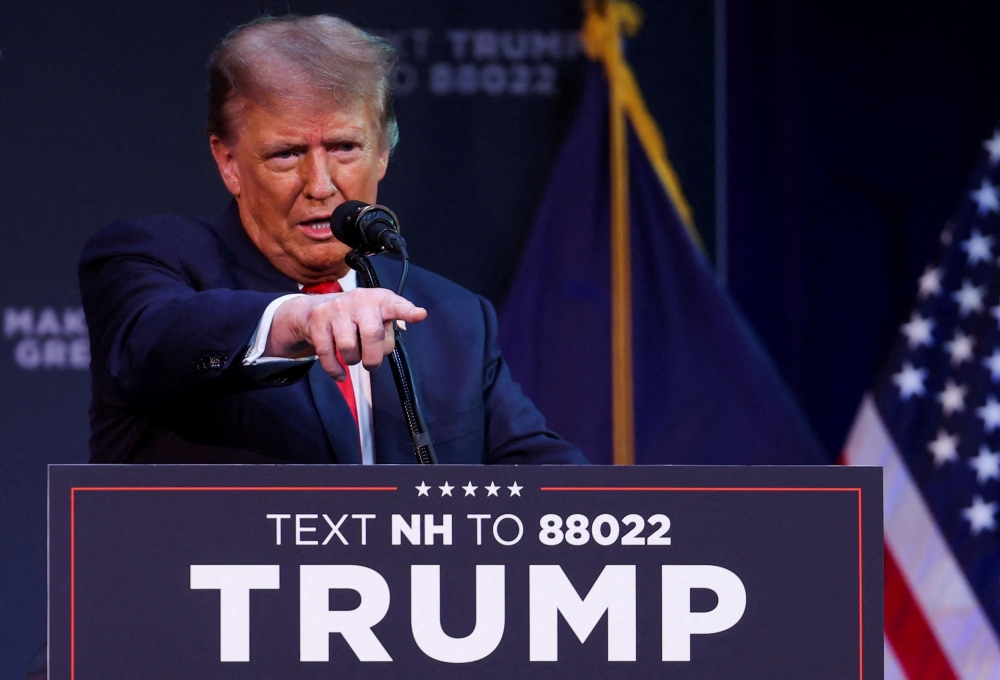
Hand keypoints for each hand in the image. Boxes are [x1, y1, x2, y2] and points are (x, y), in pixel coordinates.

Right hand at [265, 289, 426, 379]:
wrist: (316, 308)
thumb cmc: (355, 318)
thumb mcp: (375, 318)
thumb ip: (387, 332)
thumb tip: (385, 349)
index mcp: (380, 300)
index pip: (396, 305)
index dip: (408, 312)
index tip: (420, 315)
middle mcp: (359, 300)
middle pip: (372, 334)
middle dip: (373, 357)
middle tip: (371, 364)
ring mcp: (336, 308)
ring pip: (348, 346)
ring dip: (352, 360)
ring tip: (353, 357)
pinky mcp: (317, 320)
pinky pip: (327, 353)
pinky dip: (335, 369)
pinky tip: (340, 373)